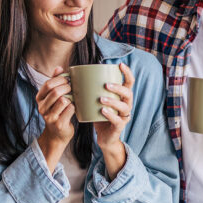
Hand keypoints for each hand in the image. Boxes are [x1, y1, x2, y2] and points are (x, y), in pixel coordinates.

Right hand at [35, 67, 74, 165]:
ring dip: (71, 97)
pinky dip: (74, 107)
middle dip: (67, 87)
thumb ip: (54, 82)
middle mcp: (42, 108)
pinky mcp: (59, 124)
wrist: (57, 134)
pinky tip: (75, 107)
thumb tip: (59, 67)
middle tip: (73, 87)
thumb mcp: (53, 97)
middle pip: (56, 92)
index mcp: (39, 99)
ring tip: (74, 98)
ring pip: (63, 100)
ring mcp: (49, 117)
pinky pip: (70, 110)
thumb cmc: (57, 112)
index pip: (48, 84)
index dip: (60, 79)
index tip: (68, 79)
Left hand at [93, 63, 133, 178]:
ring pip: (124, 106)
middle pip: (128, 93)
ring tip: (101, 99)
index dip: (127, 73)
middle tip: (106, 85)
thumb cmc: (99, 116)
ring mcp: (124, 116)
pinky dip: (110, 115)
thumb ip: (90, 90)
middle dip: (118, 88)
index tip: (120, 64)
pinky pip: (117, 120)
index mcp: (122, 96)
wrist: (104, 138)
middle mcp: (126, 105)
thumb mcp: (96, 101)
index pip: (129, 82)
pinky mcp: (119, 126)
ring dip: (113, 101)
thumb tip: (73, 75)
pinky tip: (103, 111)